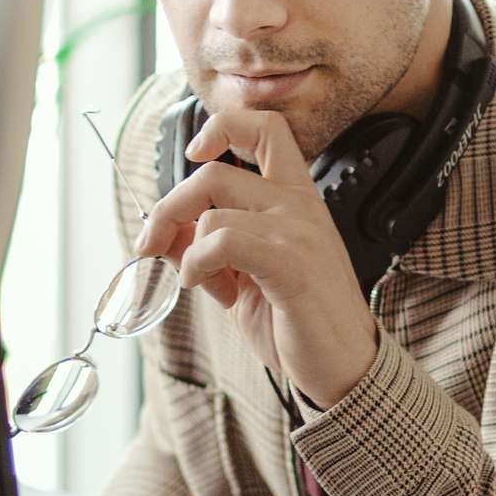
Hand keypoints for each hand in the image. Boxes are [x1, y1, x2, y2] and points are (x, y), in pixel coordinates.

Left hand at [131, 106, 379, 407]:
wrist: (346, 368)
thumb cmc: (300, 324)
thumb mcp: (244, 281)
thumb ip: (209, 252)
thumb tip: (165, 234)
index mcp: (295, 199)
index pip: (265, 129)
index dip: (223, 127)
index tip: (196, 153)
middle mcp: (299, 206)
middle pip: (215, 174)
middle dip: (169, 207)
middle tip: (150, 241)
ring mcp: (297, 231)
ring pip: (213, 209)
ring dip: (184, 246)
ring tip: (193, 278)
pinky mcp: (290, 263)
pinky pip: (223, 240)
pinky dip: (197, 262)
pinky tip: (200, 284)